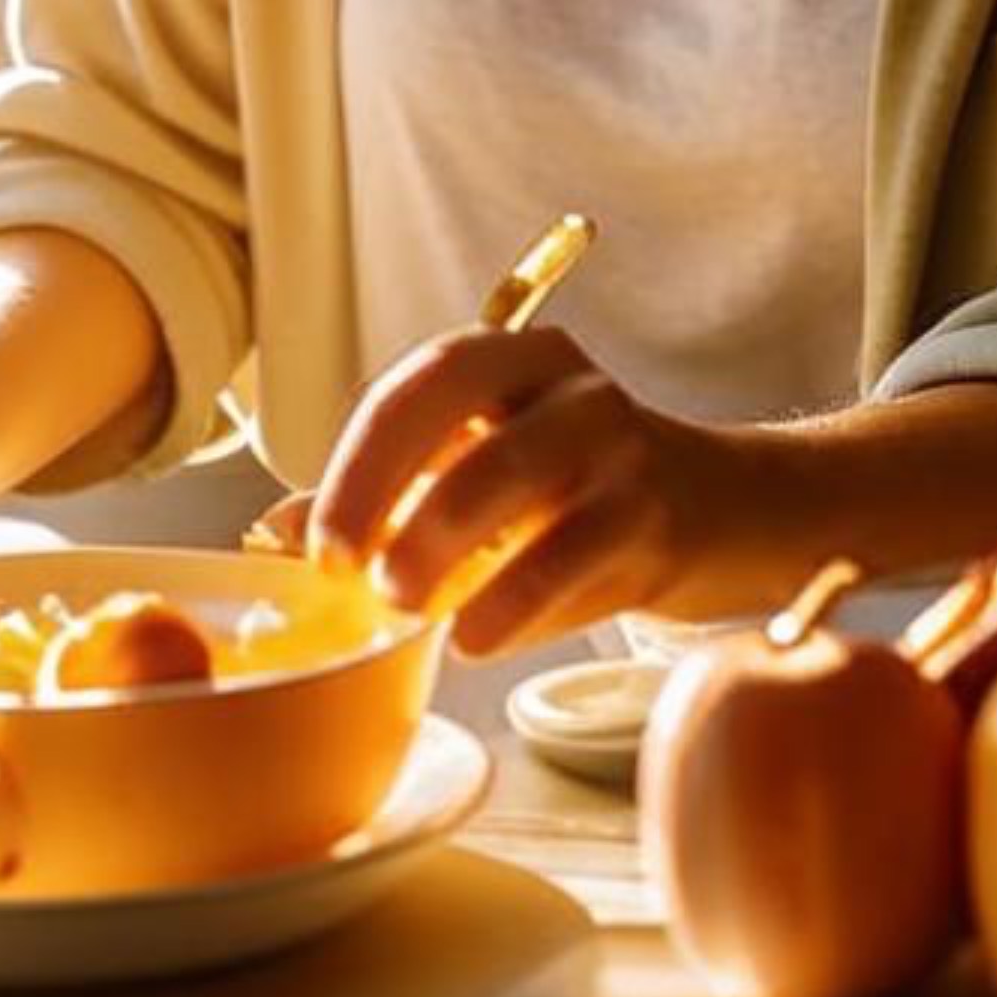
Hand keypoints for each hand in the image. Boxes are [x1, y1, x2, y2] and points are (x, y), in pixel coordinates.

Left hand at [304, 325, 732, 656]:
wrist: (721, 511)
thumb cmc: (578, 490)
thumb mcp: (483, 472)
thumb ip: (386, 498)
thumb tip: (274, 535)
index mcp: (514, 357)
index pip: (422, 379)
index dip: (360, 455)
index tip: (318, 538)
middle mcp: (567, 385)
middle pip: (462, 412)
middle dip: (389, 491)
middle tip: (350, 571)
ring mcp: (618, 443)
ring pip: (516, 476)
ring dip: (444, 547)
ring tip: (404, 605)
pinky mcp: (653, 516)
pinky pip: (572, 555)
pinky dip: (511, 603)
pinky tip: (473, 639)